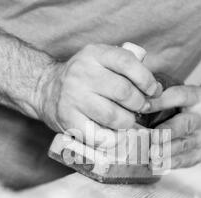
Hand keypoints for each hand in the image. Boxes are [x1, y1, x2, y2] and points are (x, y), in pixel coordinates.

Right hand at [34, 44, 160, 148]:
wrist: (45, 89)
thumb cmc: (83, 78)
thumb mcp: (100, 61)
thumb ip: (126, 69)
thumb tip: (155, 90)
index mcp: (94, 54)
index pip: (127, 62)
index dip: (146, 79)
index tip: (153, 91)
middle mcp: (82, 73)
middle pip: (124, 92)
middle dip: (140, 104)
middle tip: (141, 109)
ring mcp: (73, 97)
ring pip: (114, 116)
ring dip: (128, 122)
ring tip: (127, 121)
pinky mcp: (68, 120)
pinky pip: (99, 136)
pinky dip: (113, 139)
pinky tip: (115, 135)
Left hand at [148, 85, 200, 168]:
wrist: (200, 123)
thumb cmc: (179, 107)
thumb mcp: (175, 98)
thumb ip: (159, 99)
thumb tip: (136, 106)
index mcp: (199, 97)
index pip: (181, 96)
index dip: (161, 102)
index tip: (142, 107)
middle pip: (185, 124)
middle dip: (167, 132)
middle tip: (152, 138)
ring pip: (184, 144)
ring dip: (165, 151)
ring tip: (150, 155)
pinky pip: (186, 160)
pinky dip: (169, 163)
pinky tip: (156, 165)